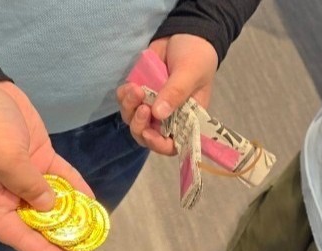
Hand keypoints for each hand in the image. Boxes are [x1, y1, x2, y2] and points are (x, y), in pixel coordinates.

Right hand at [0, 81, 94, 250]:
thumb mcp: (5, 159)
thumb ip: (30, 186)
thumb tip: (52, 207)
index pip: (17, 235)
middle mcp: (7, 194)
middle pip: (38, 224)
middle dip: (62, 239)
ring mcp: (25, 176)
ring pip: (53, 203)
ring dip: (73, 217)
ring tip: (95, 234)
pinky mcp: (39, 158)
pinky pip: (61, 178)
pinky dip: (76, 189)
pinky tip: (92, 201)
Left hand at [117, 34, 217, 154]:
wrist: (185, 33)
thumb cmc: (197, 56)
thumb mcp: (190, 73)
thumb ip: (175, 93)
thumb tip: (158, 114)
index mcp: (186, 120)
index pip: (172, 145)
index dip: (158, 144)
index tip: (148, 133)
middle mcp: (168, 118)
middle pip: (146, 136)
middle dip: (139, 126)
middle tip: (141, 107)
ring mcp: (152, 106)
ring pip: (133, 121)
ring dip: (130, 109)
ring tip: (135, 89)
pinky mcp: (139, 94)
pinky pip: (125, 104)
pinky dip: (123, 97)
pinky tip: (130, 84)